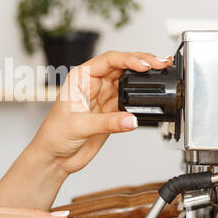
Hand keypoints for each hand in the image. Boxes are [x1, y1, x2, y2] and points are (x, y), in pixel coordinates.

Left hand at [31, 50, 172, 175]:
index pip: (109, 60)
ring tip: (162, 73)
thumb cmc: (54, 135)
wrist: (56, 157)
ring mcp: (105, 96)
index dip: (129, 59)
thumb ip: (108, 122)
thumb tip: (131, 119)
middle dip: (143, 62)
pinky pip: (132, 100)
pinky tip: (151, 95)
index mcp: (81, 77)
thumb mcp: (80, 125)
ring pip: (129, 80)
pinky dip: (143, 97)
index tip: (144, 64)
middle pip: (123, 65)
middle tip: (161, 63)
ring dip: (145, 77)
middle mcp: (94, 83)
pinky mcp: (113, 111)